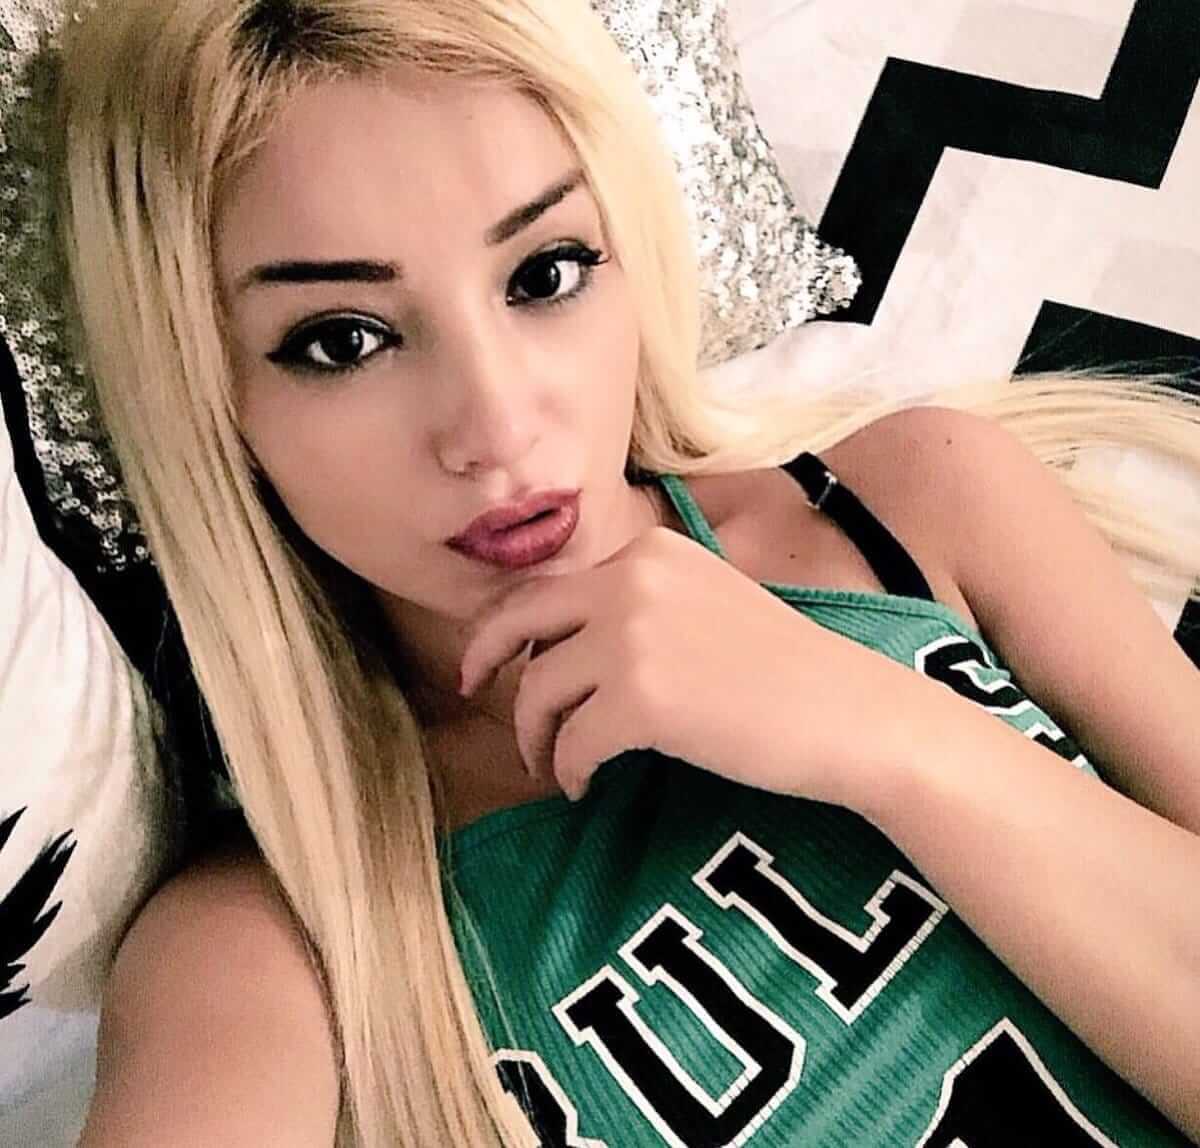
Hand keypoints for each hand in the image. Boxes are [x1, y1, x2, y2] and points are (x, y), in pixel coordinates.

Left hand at [458, 526, 917, 808]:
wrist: (849, 712)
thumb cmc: (786, 670)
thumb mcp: (705, 604)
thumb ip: (638, 607)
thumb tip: (563, 649)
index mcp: (648, 551)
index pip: (549, 586)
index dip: (506, 627)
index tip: (489, 661)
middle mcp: (632, 581)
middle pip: (522, 622)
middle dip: (487, 662)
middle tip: (480, 699)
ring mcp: (633, 638)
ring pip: (540, 691)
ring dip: (536, 736)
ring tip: (553, 765)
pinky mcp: (642, 701)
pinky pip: (573, 743)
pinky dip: (570, 771)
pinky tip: (585, 787)